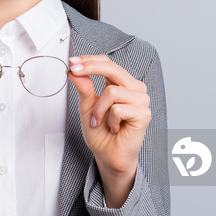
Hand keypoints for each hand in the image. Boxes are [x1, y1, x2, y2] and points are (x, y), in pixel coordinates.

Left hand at [67, 55, 150, 206]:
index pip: (107, 63)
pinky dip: (109, 120)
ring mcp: (141, 100)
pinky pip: (118, 109)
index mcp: (122, 83)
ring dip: (98, 109)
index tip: (71, 62)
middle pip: (112, 68)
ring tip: (99, 121)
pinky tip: (113, 128)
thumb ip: (84, 88)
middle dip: (90, 68)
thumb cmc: (100, 132)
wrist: (108, 155)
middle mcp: (134, 88)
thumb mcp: (86, 106)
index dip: (89, 60)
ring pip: (112, 91)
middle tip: (73, 71)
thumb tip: (75, 71)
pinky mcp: (143, 114)